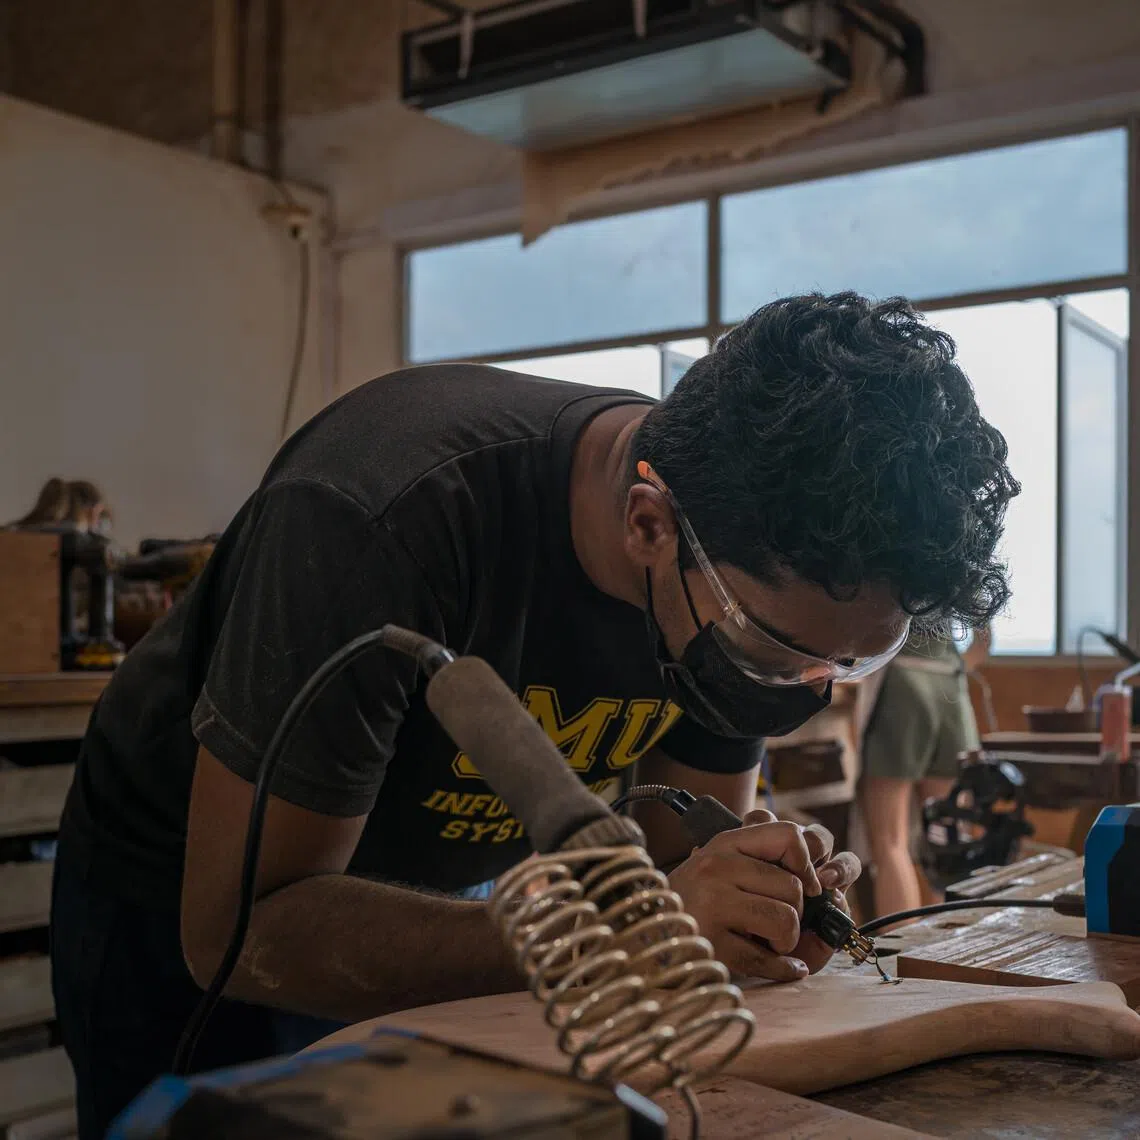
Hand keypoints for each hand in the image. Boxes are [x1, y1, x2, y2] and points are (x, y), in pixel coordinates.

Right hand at [666, 809, 860, 981]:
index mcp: (725, 844)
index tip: (806, 885)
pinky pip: (766, 959)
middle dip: (797, 914)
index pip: (787, 834)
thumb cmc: (692, 902)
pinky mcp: (711, 943)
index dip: (807, 863)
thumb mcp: (721, 867)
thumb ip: (763, 863)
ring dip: (786, 941)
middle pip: (794, 888)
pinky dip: (782, 968)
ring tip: (765, 941)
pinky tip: (783, 967)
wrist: (643, 932)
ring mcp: (712, 904)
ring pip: (787, 921)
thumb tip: (824, 885)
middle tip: (775, 923)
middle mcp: (717, 867)